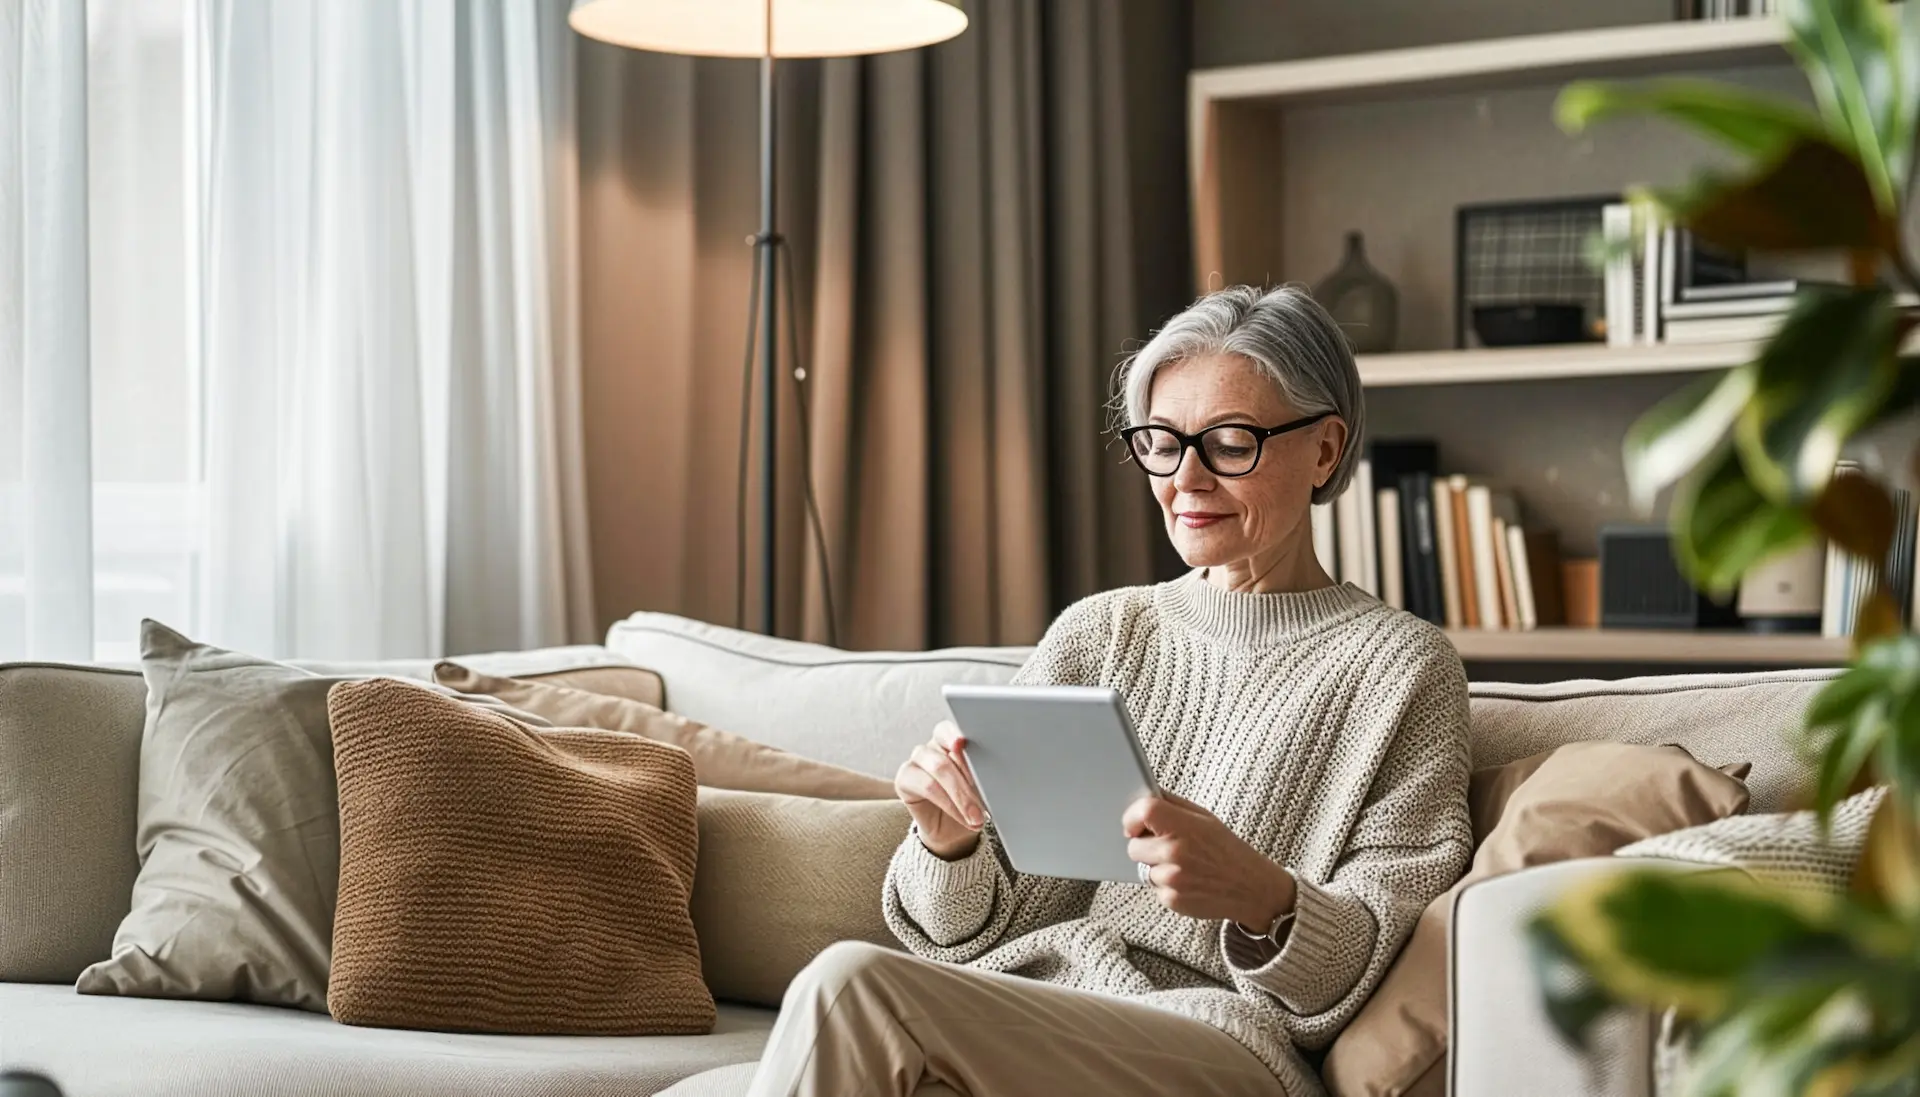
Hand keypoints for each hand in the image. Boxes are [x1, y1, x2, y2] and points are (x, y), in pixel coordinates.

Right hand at [895, 721, 985, 860]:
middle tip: (984, 804)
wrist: (954, 830)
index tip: (961, 743)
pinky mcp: (904, 780)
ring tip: (976, 816)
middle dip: (968, 781)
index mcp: (950, 740)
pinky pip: (928, 788)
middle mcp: (931, 748)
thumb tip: (987, 770)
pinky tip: (962, 817)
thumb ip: (980, 772)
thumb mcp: (981, 786)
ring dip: (961, 796)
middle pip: (946, 756)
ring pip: (938, 770)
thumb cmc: (970, 801)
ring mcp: (915, 762)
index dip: (954, 735)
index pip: (949, 730)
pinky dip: (949, 804)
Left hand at [1125, 791, 1296, 930]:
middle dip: (1146, 847)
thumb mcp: (1205, 818)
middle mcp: (1175, 852)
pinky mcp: (1172, 900)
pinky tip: (1188, 882)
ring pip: (1142, 870)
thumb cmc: (1226, 850)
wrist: (1251, 888)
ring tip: (1184, 867)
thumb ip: (1173, 805)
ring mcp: (1172, 878)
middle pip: (1134, 847)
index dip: (1132, 817)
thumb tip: (1144, 796)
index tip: (1134, 825)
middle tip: (1169, 849)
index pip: (1143, 812)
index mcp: (1184, 826)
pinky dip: (1166, 887)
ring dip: (1157, 869)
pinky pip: (1154, 889)